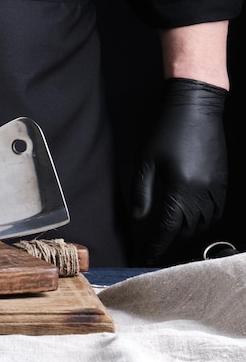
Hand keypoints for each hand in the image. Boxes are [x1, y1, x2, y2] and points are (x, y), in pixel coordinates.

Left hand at [132, 78, 227, 263]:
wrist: (197, 107)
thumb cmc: (167, 131)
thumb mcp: (146, 161)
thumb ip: (142, 192)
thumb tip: (139, 218)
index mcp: (181, 188)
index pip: (169, 227)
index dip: (157, 244)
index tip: (147, 255)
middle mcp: (202, 193)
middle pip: (187, 230)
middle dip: (170, 243)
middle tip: (154, 251)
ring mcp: (216, 187)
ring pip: (204, 223)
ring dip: (187, 235)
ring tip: (171, 240)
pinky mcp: (223, 181)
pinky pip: (216, 211)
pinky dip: (204, 222)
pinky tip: (193, 222)